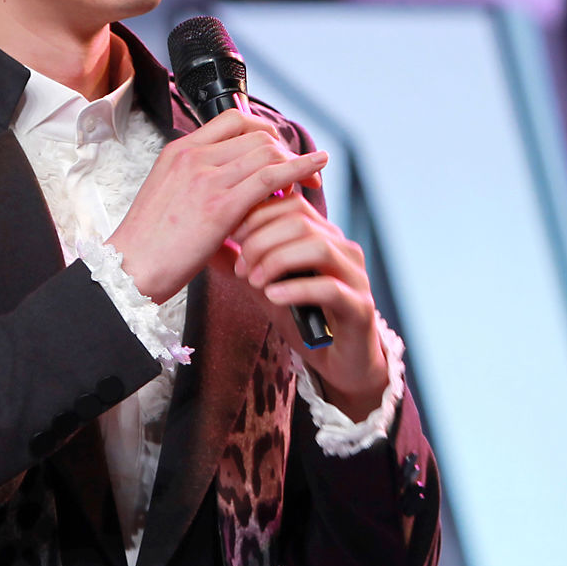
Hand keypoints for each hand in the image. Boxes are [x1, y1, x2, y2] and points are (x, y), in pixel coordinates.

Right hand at [107, 110, 326, 306]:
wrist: (128, 269)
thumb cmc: (147, 243)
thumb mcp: (168, 194)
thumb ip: (197, 181)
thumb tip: (231, 186)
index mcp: (179, 151)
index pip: (233, 120)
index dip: (263, 131)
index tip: (276, 150)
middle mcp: (193, 156)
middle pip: (256, 134)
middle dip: (284, 149)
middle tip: (299, 171)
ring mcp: (206, 178)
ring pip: (267, 151)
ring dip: (294, 162)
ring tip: (307, 182)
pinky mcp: (220, 206)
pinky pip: (271, 176)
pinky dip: (300, 169)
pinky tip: (317, 170)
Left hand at [232, 195, 387, 419]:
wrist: (339, 362)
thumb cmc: (302, 318)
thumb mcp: (264, 286)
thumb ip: (241, 263)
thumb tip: (206, 240)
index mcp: (322, 235)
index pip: (291, 203)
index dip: (257, 214)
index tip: (232, 236)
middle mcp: (342, 248)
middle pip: (300, 220)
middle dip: (261, 239)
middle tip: (241, 267)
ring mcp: (355, 276)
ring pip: (317, 247)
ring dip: (277, 260)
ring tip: (254, 281)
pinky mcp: (360, 307)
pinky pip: (329, 288)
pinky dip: (295, 289)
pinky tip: (272, 296)